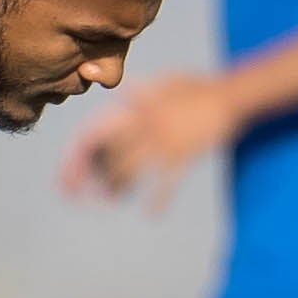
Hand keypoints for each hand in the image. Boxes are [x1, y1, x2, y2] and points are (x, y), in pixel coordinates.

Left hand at [62, 69, 236, 202]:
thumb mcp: (166, 82)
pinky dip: (159, 200)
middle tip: (85, 195)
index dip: (76, 158)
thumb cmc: (199, 87)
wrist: (230, 95)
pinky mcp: (183, 156)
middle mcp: (142, 126)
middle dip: (92, 180)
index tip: (66, 177)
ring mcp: (162, 142)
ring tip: (112, 199)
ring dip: (118, 189)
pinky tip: (152, 214)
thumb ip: (142, 91)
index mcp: (134, 109)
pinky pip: (165, 183)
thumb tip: (123, 93)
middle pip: (106, 159)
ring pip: (129, 172)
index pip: (93, 134)